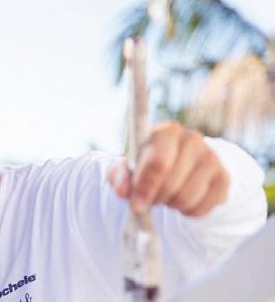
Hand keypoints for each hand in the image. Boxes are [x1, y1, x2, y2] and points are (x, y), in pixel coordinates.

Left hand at [108, 120, 229, 216]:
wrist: (181, 164)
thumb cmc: (149, 163)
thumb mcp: (130, 166)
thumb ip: (120, 176)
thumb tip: (122, 191)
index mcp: (166, 131)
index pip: (159, 162)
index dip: (146, 186)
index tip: (136, 205)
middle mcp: (192, 139)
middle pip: (172, 183)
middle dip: (156, 197)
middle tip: (150, 199)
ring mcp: (211, 158)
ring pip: (187, 198)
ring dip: (171, 204)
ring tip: (166, 195)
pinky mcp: (223, 179)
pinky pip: (202, 208)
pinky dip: (187, 211)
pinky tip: (182, 199)